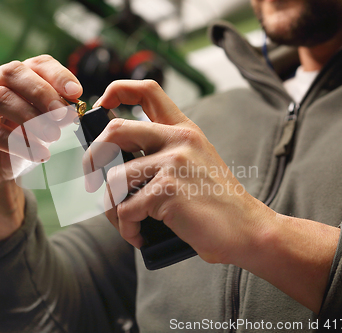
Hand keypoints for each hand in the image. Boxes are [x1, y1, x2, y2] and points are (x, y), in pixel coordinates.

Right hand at [0, 55, 82, 243]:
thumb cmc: (16, 144)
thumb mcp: (40, 127)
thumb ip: (54, 115)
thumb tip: (75, 110)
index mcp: (11, 77)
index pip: (36, 63)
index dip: (58, 75)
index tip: (77, 92)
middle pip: (14, 73)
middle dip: (43, 93)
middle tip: (63, 116)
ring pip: (1, 99)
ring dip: (32, 119)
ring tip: (53, 138)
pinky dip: (18, 143)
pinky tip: (38, 154)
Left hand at [90, 79, 339, 312]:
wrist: (248, 230)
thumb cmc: (216, 203)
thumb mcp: (194, 164)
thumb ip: (162, 153)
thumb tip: (112, 162)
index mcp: (184, 129)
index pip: (147, 90)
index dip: (116, 90)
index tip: (100, 107)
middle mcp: (178, 139)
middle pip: (115, 131)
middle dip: (92, 158)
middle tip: (92, 181)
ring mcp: (174, 163)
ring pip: (115, 179)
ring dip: (111, 208)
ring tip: (126, 223)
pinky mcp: (168, 190)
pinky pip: (126, 209)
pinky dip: (126, 228)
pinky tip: (139, 235)